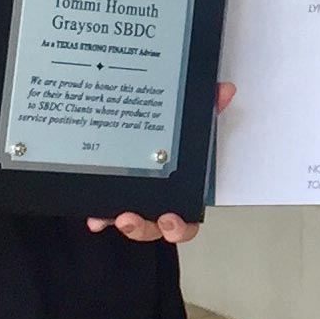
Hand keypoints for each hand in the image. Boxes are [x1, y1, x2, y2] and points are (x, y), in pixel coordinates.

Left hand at [87, 81, 235, 243]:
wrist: (132, 128)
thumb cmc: (167, 140)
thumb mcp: (188, 122)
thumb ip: (208, 107)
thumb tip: (224, 91)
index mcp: (180, 189)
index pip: (186, 216)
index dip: (180, 224)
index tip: (171, 218)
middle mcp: (158, 202)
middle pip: (160, 227)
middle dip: (154, 227)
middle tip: (152, 219)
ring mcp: (134, 204)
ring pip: (135, 225)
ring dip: (132, 226)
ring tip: (124, 218)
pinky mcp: (112, 200)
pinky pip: (106, 216)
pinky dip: (102, 217)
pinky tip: (96, 217)